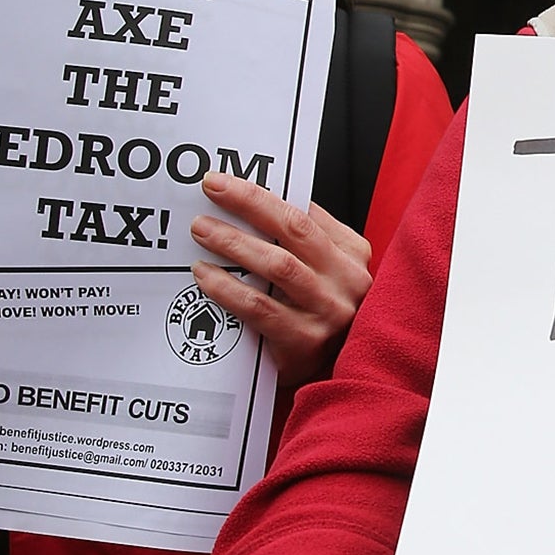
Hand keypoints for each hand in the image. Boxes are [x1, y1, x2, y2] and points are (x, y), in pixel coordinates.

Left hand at [188, 173, 372, 389]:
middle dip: (249, 204)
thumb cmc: (321, 314)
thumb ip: (303, 242)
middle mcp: (349, 281)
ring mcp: (330, 312)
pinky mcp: (306, 341)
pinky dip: (228, 288)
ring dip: (234, 243)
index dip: (262, 194)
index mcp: (352, 255)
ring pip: (278, 266)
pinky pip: (260, 308)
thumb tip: (253, 202)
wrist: (342, 372)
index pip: (306, 214)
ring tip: (201, 230)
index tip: (225, 182)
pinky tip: (204, 276)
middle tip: (211, 190)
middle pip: (295, 231)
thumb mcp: (326, 272)